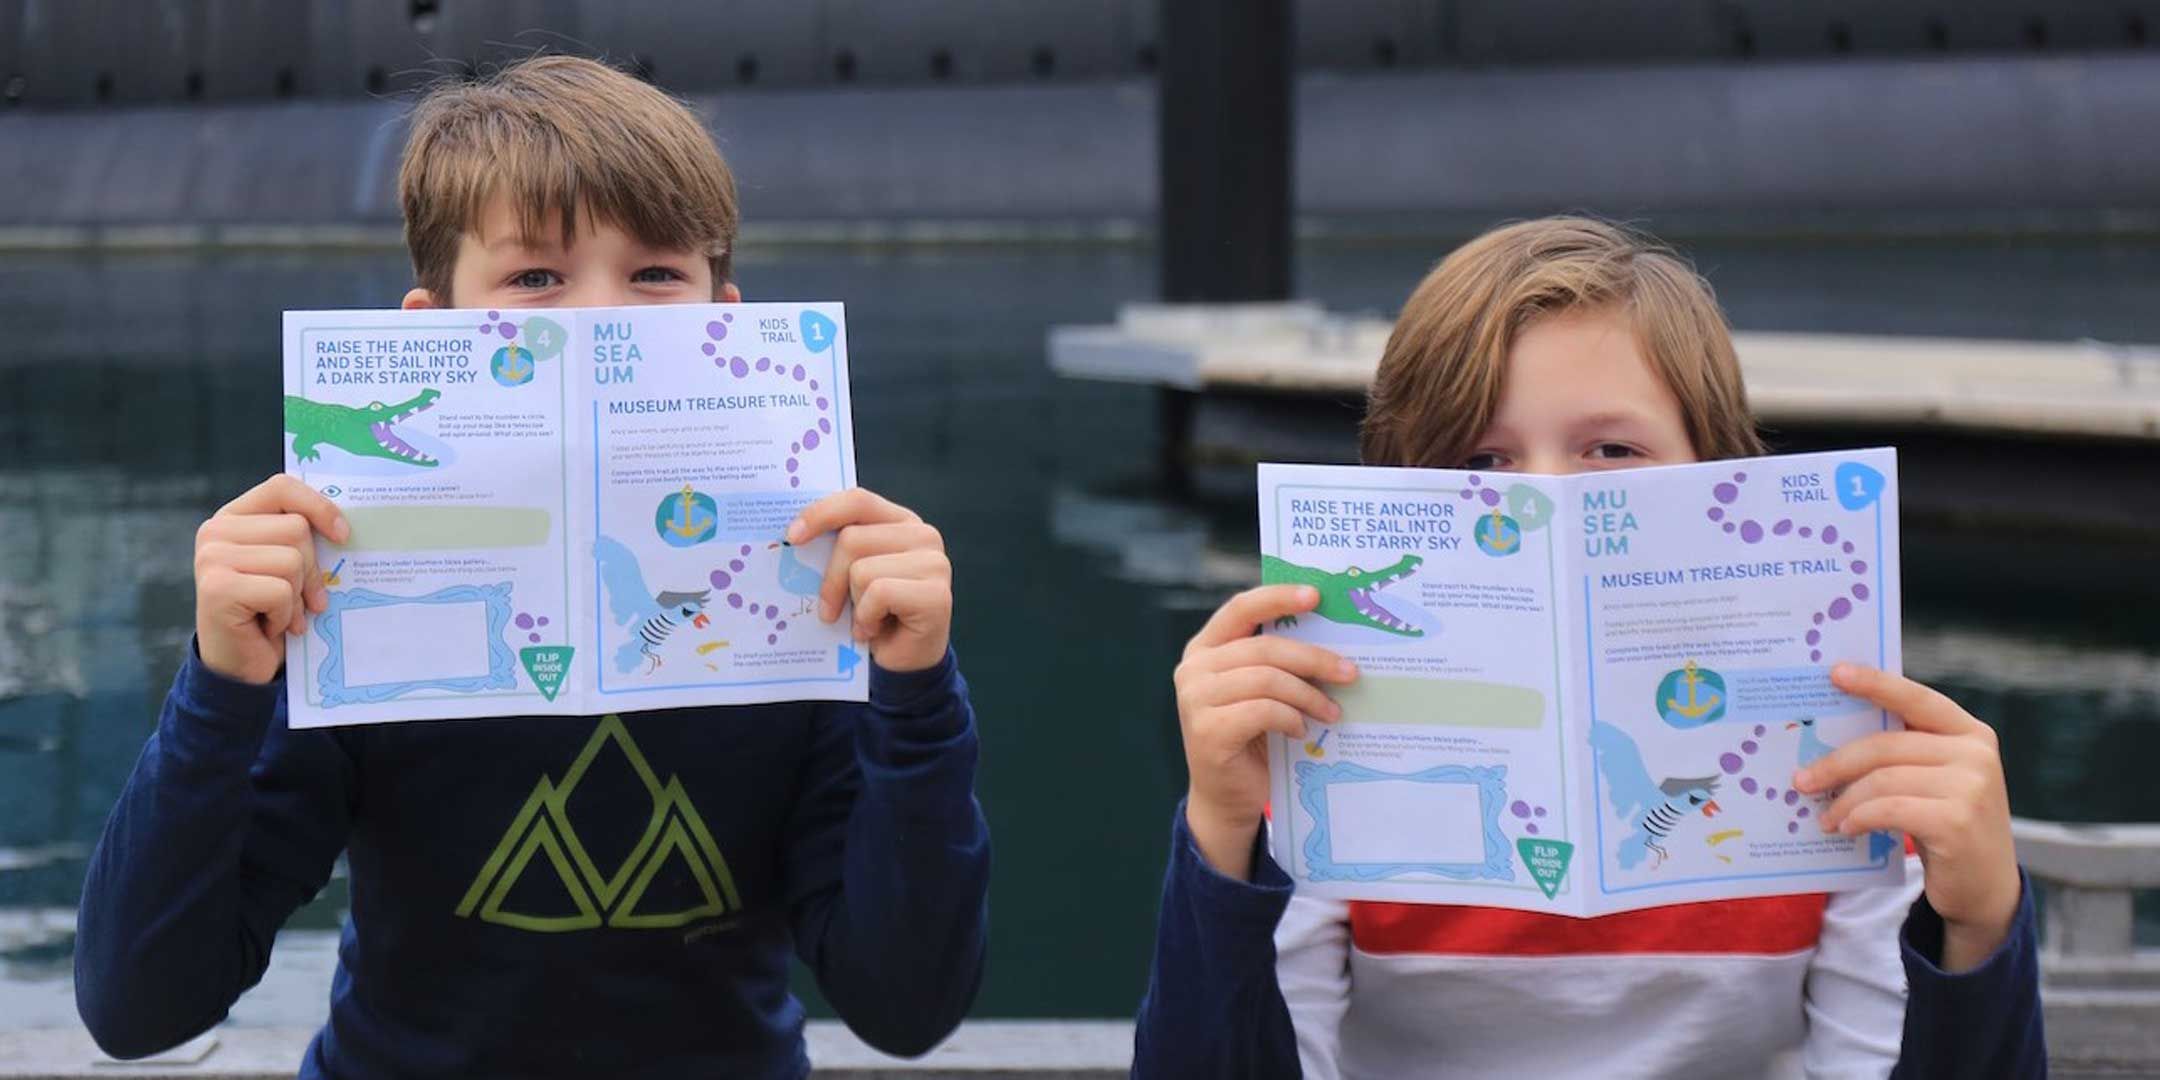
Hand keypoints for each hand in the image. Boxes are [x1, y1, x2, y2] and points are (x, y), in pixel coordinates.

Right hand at [193, 474, 348, 684]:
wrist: (241, 665)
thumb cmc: (271, 611)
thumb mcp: (289, 567)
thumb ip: (302, 539)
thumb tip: (346, 526)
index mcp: (235, 517)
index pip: (282, 487)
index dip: (318, 505)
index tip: (343, 535)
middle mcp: (215, 531)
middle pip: (296, 529)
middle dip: (311, 571)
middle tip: (303, 600)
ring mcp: (211, 557)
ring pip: (292, 560)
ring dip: (297, 597)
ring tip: (281, 614)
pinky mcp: (216, 587)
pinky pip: (280, 591)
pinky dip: (284, 614)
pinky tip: (268, 625)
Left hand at [787, 488, 950, 673]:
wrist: (904, 660)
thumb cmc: (873, 614)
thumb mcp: (851, 574)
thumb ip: (837, 550)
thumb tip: (794, 538)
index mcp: (899, 521)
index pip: (857, 500)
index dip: (821, 514)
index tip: (792, 537)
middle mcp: (922, 535)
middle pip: (852, 539)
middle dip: (831, 580)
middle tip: (828, 611)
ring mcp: (934, 563)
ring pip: (862, 570)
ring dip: (853, 604)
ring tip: (863, 620)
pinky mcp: (936, 594)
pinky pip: (878, 594)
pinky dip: (866, 618)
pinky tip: (875, 630)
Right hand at [1174, 585, 1356, 879]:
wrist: (1226, 795)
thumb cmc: (1252, 736)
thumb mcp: (1263, 691)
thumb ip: (1278, 663)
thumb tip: (1333, 639)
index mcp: (1206, 647)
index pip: (1240, 608)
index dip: (1278, 598)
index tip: (1316, 597)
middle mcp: (1193, 668)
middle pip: (1263, 648)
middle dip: (1313, 659)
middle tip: (1350, 673)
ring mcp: (1195, 699)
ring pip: (1267, 679)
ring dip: (1308, 695)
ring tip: (1332, 711)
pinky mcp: (1207, 730)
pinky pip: (1263, 711)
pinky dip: (1291, 718)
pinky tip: (1302, 730)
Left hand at [1794, 663, 2021, 971]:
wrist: (1986, 885)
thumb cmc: (1947, 823)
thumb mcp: (1935, 780)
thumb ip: (1905, 753)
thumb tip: (1832, 737)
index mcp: (1969, 731)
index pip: (1916, 698)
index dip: (1875, 684)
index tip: (1834, 673)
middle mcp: (1976, 753)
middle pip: (1885, 745)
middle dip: (1836, 762)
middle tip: (1801, 780)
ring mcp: (1972, 786)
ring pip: (1883, 779)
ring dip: (1844, 799)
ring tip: (1825, 816)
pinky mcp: (1958, 821)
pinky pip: (1889, 810)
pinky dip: (1859, 818)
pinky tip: (1845, 828)